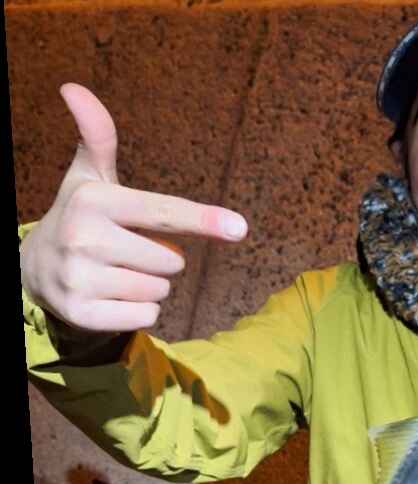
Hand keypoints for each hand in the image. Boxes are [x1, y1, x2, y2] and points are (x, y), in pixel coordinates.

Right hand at [19, 83, 248, 332]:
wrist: (32, 269)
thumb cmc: (80, 216)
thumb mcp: (88, 177)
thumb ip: (98, 136)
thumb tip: (75, 87)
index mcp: (94, 201)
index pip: (164, 212)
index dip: (203, 220)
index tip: (239, 228)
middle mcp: (83, 238)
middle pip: (171, 261)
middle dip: (160, 257)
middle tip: (126, 248)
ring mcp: (80, 279)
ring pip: (159, 290)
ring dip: (150, 285)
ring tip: (116, 271)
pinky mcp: (82, 314)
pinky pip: (146, 317)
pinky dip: (139, 311)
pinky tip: (111, 296)